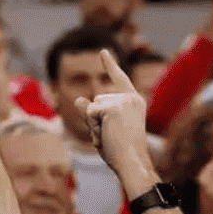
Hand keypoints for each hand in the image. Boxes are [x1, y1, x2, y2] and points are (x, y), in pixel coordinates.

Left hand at [76, 50, 151, 181]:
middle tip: (111, 135)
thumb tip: (78, 99)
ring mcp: (123, 101)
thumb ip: (91, 114)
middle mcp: (131, 98)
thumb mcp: (103, 129)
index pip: (119, 79)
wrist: (131, 162)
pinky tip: (106, 135)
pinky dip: (93, 126)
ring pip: (92, 106)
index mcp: (134, 102)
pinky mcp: (113, 107)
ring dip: (94, 123)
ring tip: (109, 136)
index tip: (103, 51)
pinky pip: (90, 113)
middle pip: (97, 100)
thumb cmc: (121, 150)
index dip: (110, 65)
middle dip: (96, 118)